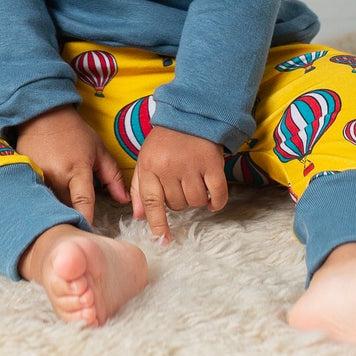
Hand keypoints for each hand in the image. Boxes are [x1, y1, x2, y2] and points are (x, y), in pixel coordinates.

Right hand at [13, 105, 129, 225]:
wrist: (42, 116)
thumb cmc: (74, 133)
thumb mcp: (98, 150)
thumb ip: (112, 176)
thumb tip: (124, 200)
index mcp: (76, 169)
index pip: (83, 202)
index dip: (86, 220)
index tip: (90, 237)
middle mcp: (55, 176)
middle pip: (64, 208)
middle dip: (71, 219)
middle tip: (78, 232)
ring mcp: (37, 177)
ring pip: (48, 205)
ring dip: (56, 212)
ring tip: (61, 222)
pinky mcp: (25, 177)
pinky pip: (35, 197)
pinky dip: (41, 204)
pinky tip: (45, 208)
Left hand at [130, 124, 227, 241]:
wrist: (190, 115)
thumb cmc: (165, 141)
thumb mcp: (145, 159)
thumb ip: (140, 188)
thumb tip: (138, 216)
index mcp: (150, 166)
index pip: (151, 202)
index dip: (157, 224)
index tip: (162, 240)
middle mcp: (169, 167)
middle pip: (176, 205)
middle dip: (178, 201)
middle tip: (180, 184)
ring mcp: (192, 165)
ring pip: (195, 202)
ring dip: (197, 200)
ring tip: (195, 184)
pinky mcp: (212, 163)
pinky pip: (217, 194)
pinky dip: (217, 202)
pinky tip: (213, 201)